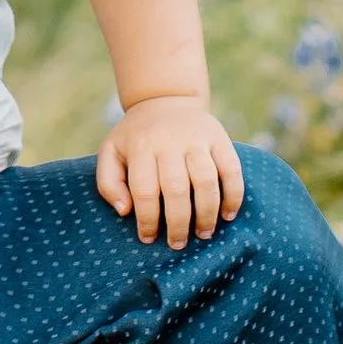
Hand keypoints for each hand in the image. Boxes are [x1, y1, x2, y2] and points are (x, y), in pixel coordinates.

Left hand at [99, 95, 244, 247]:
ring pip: (206, 181)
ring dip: (207, 214)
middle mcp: (169, 140)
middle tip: (178, 243)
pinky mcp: (220, 138)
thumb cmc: (136, 137)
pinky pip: (231, 170)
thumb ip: (108, 182)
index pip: (144, 190)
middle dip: (178, 224)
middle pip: (176, 189)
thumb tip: (125, 211)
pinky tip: (227, 215)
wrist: (165, 100)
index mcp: (141, 146)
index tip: (149, 238)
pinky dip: (233, 195)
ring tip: (203, 234)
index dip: (147, 220)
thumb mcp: (111, 152)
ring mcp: (197, 138)